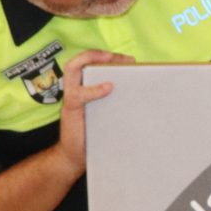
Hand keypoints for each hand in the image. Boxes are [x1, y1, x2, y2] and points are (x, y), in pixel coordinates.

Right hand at [53, 48, 134, 174]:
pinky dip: (93, 90)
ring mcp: (71, 98)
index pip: (89, 64)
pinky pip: (78, 95)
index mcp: (83, 89)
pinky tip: (108, 88)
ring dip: (89, 59)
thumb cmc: (92, 135)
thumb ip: (114, 102)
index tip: (129, 60)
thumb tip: (139, 93)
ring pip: (72, 69)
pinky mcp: (71, 111)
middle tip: (120, 57)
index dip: (106, 57)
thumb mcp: (106, 114)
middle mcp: (75, 89)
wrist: (74, 156)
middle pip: (78, 61)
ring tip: (110, 59)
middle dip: (96, 53)